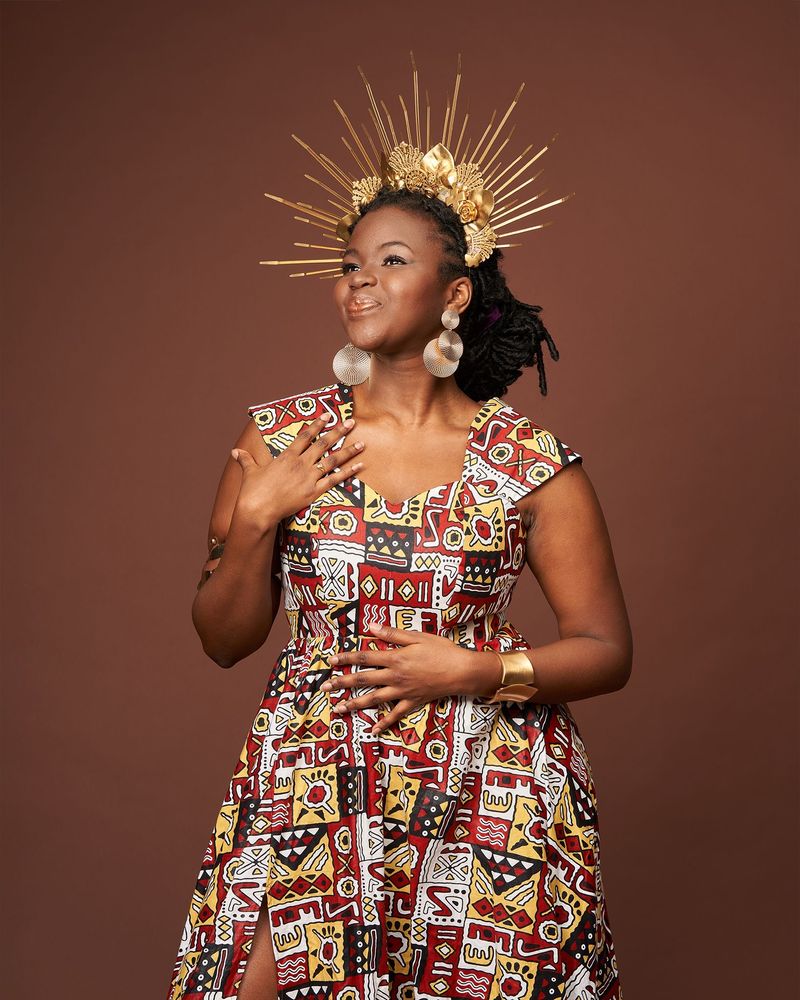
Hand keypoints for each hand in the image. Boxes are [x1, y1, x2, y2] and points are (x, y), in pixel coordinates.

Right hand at [230, 414, 363, 526]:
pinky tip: (359, 466)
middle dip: (339, 431)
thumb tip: (235, 452)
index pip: (305, 436)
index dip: (317, 424)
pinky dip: (348, 473)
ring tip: (362, 443)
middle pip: (323, 443)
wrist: (257, 509)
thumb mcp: (250, 472)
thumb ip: (246, 460)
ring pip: (332, 460)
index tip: (327, 416)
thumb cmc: (252, 491)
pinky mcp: (314, 492)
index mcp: (286, 456)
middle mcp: (300, 463)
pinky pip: (335, 480)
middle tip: (352, 422)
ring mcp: (308, 477)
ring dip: (348, 450)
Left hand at [320, 622, 501, 734]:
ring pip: (374, 699)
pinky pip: (396, 714)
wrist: (462, 671)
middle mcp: (395, 676)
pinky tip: (373, 729)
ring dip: (354, 704)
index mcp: (395, 658)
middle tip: (325, 687)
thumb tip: (370, 628)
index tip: (331, 660)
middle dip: (343, 683)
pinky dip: (385, 723)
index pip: (365, 657)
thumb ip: (392, 634)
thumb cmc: (441, 650)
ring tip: (338, 708)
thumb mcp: (417, 636)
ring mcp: (403, 691)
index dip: (346, 658)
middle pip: (363, 680)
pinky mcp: (413, 702)